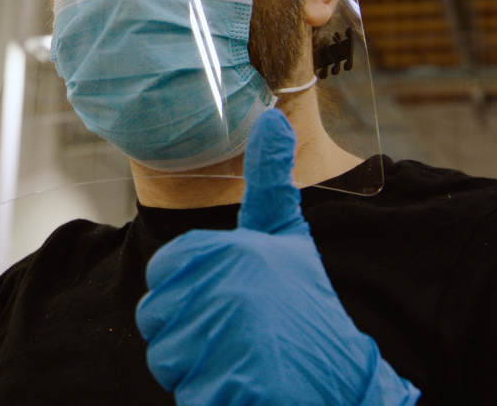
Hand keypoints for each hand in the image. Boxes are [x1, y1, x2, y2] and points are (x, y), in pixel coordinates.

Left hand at [135, 109, 419, 405]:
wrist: (341, 380)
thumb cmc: (305, 306)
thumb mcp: (286, 236)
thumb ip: (269, 182)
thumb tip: (272, 118)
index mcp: (223, 251)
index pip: (163, 273)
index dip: (188, 290)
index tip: (228, 297)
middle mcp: (217, 293)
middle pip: (155, 317)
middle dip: (186, 331)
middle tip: (235, 333)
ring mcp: (220, 343)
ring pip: (165, 357)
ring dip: (195, 366)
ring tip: (241, 357)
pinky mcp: (224, 390)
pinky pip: (187, 393)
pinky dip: (211, 395)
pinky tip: (242, 384)